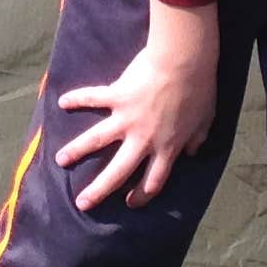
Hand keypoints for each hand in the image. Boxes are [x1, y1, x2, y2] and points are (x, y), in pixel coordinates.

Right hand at [54, 6, 219, 209]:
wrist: (185, 63)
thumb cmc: (200, 90)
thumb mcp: (206, 121)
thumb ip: (197, 139)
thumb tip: (192, 152)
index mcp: (166, 147)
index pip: (153, 180)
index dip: (142, 194)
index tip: (130, 202)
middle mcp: (143, 139)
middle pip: (118, 172)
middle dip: (99, 190)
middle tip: (82, 203)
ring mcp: (127, 119)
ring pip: (96, 140)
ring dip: (76, 151)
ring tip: (60, 160)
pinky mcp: (116, 95)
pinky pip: (93, 98)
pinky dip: (77, 99)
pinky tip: (62, 102)